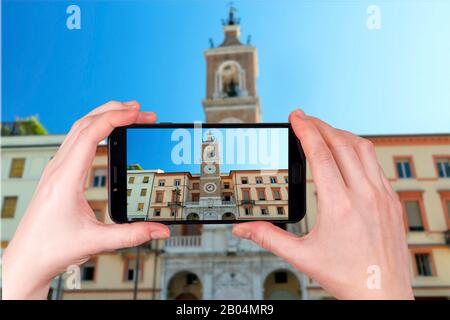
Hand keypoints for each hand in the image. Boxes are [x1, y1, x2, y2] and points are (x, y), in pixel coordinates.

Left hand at [2, 101, 169, 298]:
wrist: (27, 260)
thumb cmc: (51, 249)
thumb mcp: (96, 241)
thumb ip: (132, 234)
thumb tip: (160, 229)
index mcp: (65, 178)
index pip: (91, 134)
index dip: (116, 118)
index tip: (137, 112)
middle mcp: (58, 168)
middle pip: (85, 124)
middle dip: (114, 111)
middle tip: (141, 110)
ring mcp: (56, 169)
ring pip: (79, 129)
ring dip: (104, 117)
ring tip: (128, 115)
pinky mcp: (59, 174)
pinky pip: (76, 141)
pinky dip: (95, 129)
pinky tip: (107, 134)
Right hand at [232, 109, 413, 298]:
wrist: (383, 294)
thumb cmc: (347, 277)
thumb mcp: (302, 257)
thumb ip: (268, 238)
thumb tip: (242, 229)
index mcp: (340, 206)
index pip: (321, 155)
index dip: (306, 131)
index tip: (296, 117)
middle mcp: (365, 196)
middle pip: (342, 144)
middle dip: (321, 126)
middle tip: (305, 118)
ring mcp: (383, 196)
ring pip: (363, 149)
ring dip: (341, 134)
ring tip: (324, 130)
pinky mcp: (392, 201)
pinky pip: (376, 164)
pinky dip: (359, 150)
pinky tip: (348, 153)